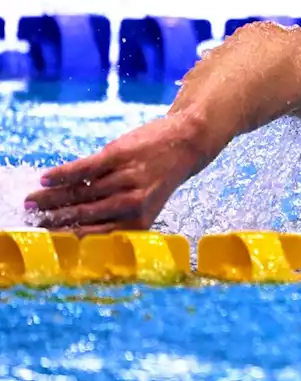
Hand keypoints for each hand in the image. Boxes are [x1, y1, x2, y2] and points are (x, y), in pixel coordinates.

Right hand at [25, 112, 209, 234]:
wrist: (187, 143)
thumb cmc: (159, 177)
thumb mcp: (144, 203)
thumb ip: (114, 214)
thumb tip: (72, 222)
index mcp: (139, 221)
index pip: (96, 233)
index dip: (68, 236)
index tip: (46, 237)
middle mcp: (133, 203)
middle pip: (83, 213)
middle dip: (54, 218)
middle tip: (32, 220)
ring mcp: (126, 178)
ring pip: (81, 192)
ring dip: (52, 198)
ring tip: (32, 201)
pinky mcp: (120, 155)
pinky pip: (85, 168)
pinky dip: (63, 175)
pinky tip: (45, 179)